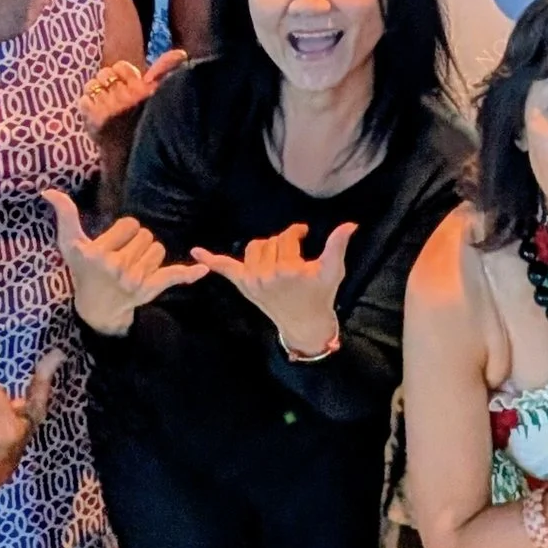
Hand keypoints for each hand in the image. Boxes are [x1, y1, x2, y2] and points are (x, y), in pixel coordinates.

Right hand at [45, 188, 205, 333]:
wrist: (96, 308)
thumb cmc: (83, 269)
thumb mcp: (70, 244)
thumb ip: (65, 215)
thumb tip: (49, 191)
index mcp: (97, 253)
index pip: (130, 224)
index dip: (124, 231)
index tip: (111, 245)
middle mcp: (116, 268)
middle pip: (147, 235)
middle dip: (136, 242)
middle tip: (121, 257)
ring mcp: (134, 281)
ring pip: (159, 249)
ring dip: (149, 254)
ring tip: (132, 266)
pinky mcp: (149, 290)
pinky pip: (173, 276)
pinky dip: (188, 274)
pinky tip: (203, 269)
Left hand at [78, 50, 187, 130]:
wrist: (133, 155)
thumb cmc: (147, 120)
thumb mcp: (160, 94)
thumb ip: (167, 69)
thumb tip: (180, 52)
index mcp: (143, 87)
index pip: (120, 67)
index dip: (121, 76)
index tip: (126, 87)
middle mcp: (126, 96)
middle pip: (104, 74)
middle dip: (108, 84)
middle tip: (115, 98)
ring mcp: (109, 107)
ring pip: (92, 85)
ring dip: (96, 94)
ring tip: (105, 105)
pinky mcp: (94, 118)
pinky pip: (83, 100)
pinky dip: (87, 105)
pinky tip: (97, 114)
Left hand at [193, 222, 352, 356]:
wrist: (304, 323)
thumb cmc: (320, 295)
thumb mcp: (332, 270)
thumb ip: (337, 245)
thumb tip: (350, 224)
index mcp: (287, 269)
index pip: (287, 237)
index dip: (297, 232)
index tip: (303, 233)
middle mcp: (266, 275)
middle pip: (271, 241)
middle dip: (283, 241)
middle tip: (293, 249)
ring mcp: (252, 282)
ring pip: (254, 249)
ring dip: (265, 247)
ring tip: (277, 253)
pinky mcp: (244, 287)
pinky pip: (226, 270)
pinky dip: (211, 261)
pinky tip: (196, 252)